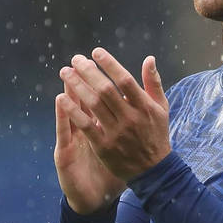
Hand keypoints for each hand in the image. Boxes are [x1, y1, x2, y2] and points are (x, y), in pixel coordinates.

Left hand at [55, 50, 170, 208]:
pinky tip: (62, 98)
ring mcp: (116, 133)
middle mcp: (130, 118)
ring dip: (77, 86)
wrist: (154, 170)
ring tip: (65, 73)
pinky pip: (85, 125)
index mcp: (145, 107)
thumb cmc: (156, 134)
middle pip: (105, 89)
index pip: (125, 80)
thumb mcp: (161, 108)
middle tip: (75, 59)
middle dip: (88, 72)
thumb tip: (149, 59)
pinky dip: (73, 111)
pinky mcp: (104, 146)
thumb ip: (153, 83)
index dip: (110, 64)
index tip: (96, 52)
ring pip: (93, 105)